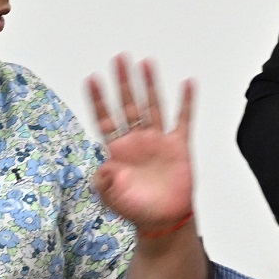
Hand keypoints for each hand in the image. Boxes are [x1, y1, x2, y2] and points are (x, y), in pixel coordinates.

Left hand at [85, 55, 194, 233]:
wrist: (163, 221)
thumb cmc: (136, 209)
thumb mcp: (111, 198)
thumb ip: (103, 182)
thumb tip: (103, 168)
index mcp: (118, 150)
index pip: (105, 119)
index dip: (98, 100)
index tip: (92, 79)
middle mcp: (137, 140)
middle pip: (128, 104)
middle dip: (123, 82)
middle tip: (119, 58)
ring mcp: (158, 141)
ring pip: (153, 106)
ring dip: (149, 84)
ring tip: (146, 62)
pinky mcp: (178, 146)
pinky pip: (183, 120)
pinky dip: (186, 102)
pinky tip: (187, 83)